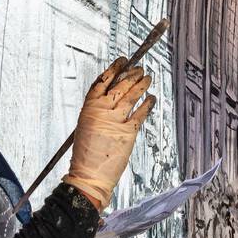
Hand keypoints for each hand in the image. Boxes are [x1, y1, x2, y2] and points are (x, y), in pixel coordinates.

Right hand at [61, 57, 155, 210]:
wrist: (89, 175)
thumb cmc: (86, 153)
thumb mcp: (86, 125)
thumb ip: (97, 111)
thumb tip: (112, 97)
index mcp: (89, 108)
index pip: (102, 81)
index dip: (114, 69)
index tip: (122, 62)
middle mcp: (102, 110)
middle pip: (119, 85)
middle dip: (131, 74)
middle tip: (139, 69)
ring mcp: (115, 120)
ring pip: (131, 95)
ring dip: (141, 84)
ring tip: (147, 78)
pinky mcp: (128, 131)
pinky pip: (141, 113)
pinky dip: (147, 103)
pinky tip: (152, 98)